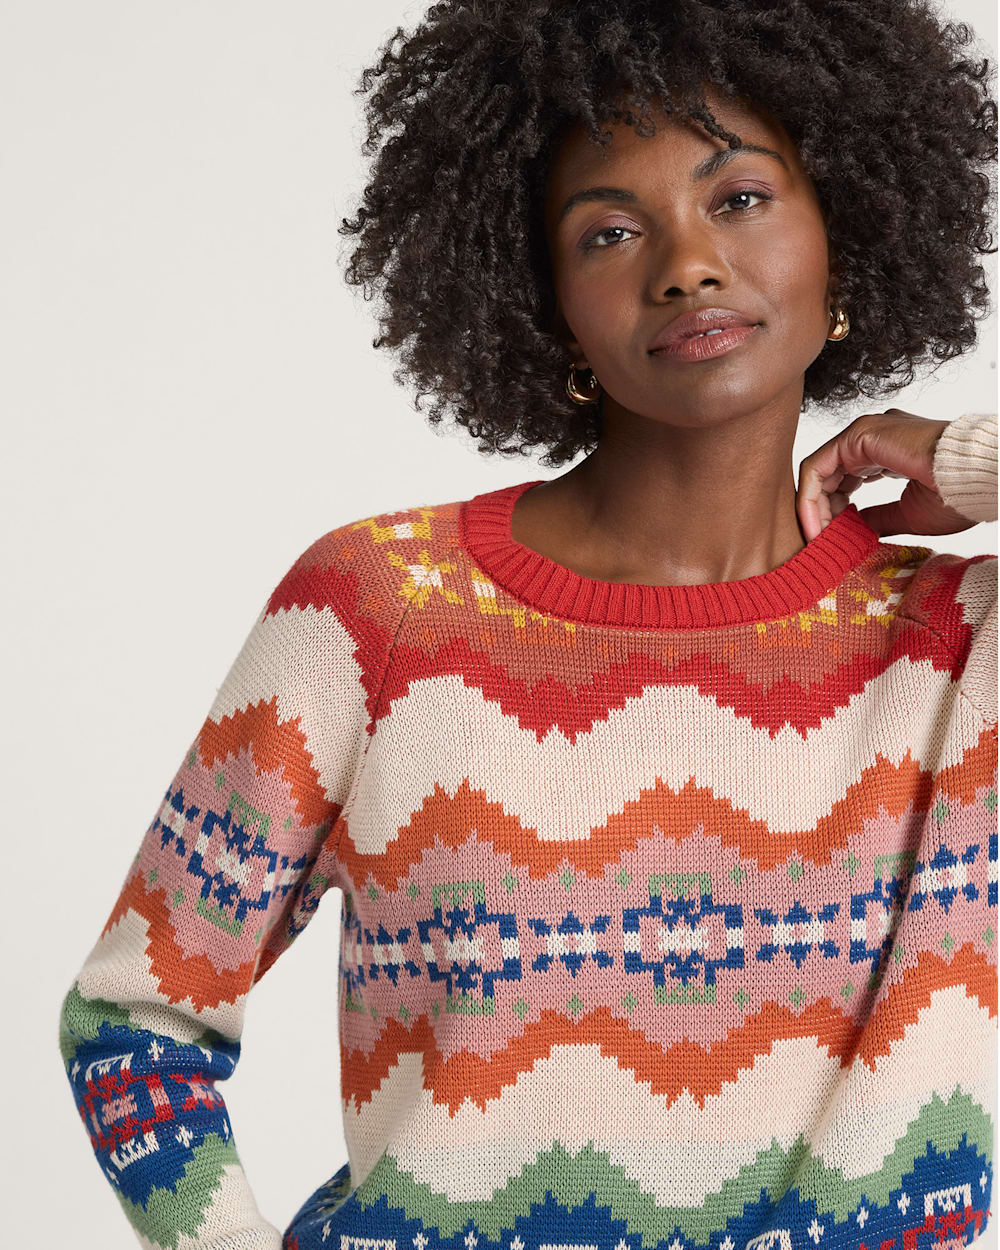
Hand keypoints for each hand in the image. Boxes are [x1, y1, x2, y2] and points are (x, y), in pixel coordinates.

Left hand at [796, 408, 977, 541]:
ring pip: (819, 471)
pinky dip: (810, 497)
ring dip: (813, 508)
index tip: (833, 539)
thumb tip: (854, 529)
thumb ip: (878, 518)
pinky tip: (817, 526)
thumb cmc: (958, 495)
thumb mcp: (908, 514)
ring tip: (818, 538)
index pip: (846, 480)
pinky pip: (817, 467)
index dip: (835, 512)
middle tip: (822, 542)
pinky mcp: (858, 434)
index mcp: (889, 452)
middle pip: (829, 476)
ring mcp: (865, 433)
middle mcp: (873, 438)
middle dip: (821, 512)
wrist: (976, 479)